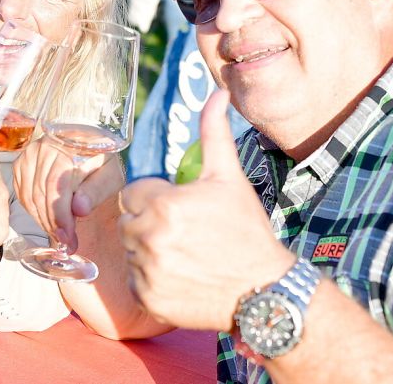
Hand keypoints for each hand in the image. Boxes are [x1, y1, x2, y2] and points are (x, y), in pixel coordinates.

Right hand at [12, 138, 124, 252]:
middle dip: (52, 223)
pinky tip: (46, 219)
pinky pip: (22, 193)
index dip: (61, 217)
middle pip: (40, 193)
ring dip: (42, 219)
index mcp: (69, 148)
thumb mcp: (111, 174)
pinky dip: (33, 210)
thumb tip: (79, 209)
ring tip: (58, 234)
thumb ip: (96, 191)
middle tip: (64, 241)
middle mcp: (46, 147)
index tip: (68, 238)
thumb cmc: (102, 159)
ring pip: (29, 195)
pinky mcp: (22, 162)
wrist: (90, 141)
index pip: (57, 187)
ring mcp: (31, 153)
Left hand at [119, 89, 294, 330]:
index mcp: (164, 204)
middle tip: (184, 232)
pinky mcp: (147, 299)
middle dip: (149, 222)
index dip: (156, 198)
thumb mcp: (229, 178)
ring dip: (148, 250)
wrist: (264, 289)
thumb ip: (214, 133)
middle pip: (128, 221)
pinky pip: (134, 280)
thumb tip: (217, 92)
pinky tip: (180, 276)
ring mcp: (147, 272)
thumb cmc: (247, 230)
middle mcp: (150, 238)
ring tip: (184, 254)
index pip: (132, 193)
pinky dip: (150, 279)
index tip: (181, 209)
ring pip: (129, 250)